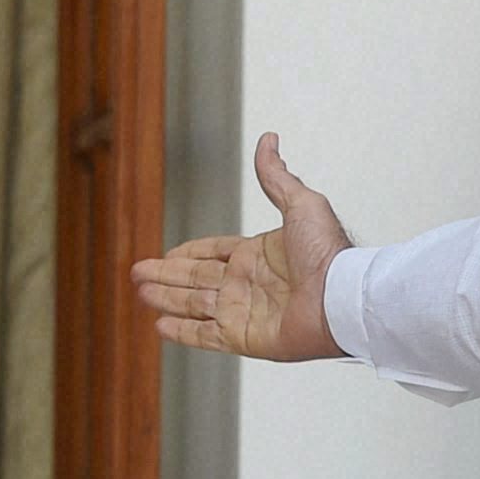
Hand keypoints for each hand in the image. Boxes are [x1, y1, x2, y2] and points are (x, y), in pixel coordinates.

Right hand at [129, 134, 350, 361]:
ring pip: (193, 305)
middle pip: (195, 279)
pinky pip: (205, 335)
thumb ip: (276, 177)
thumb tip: (269, 140)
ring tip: (141, 293)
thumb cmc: (328, 252)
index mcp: (257, 255)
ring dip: (166, 298)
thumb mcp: (300, 203)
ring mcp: (244, 312)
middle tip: (138, 273)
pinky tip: (161, 326)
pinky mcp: (244, 337)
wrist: (341, 296)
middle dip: (165, 276)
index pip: (213, 254)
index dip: (189, 253)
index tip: (168, 255)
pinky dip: (182, 332)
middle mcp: (247, 284)